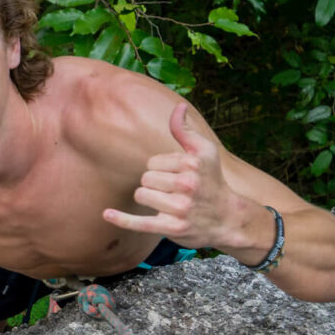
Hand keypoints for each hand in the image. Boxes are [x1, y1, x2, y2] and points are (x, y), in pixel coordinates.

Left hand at [102, 103, 239, 249]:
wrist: (227, 218)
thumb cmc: (212, 181)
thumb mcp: (205, 152)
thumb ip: (186, 131)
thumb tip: (178, 106)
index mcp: (191, 163)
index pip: (152, 163)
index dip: (160, 169)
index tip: (176, 177)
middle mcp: (187, 184)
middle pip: (145, 179)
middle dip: (154, 185)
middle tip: (174, 192)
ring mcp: (180, 208)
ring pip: (141, 196)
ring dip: (150, 200)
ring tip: (169, 204)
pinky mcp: (172, 227)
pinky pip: (140, 222)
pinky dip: (122, 219)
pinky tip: (107, 214)